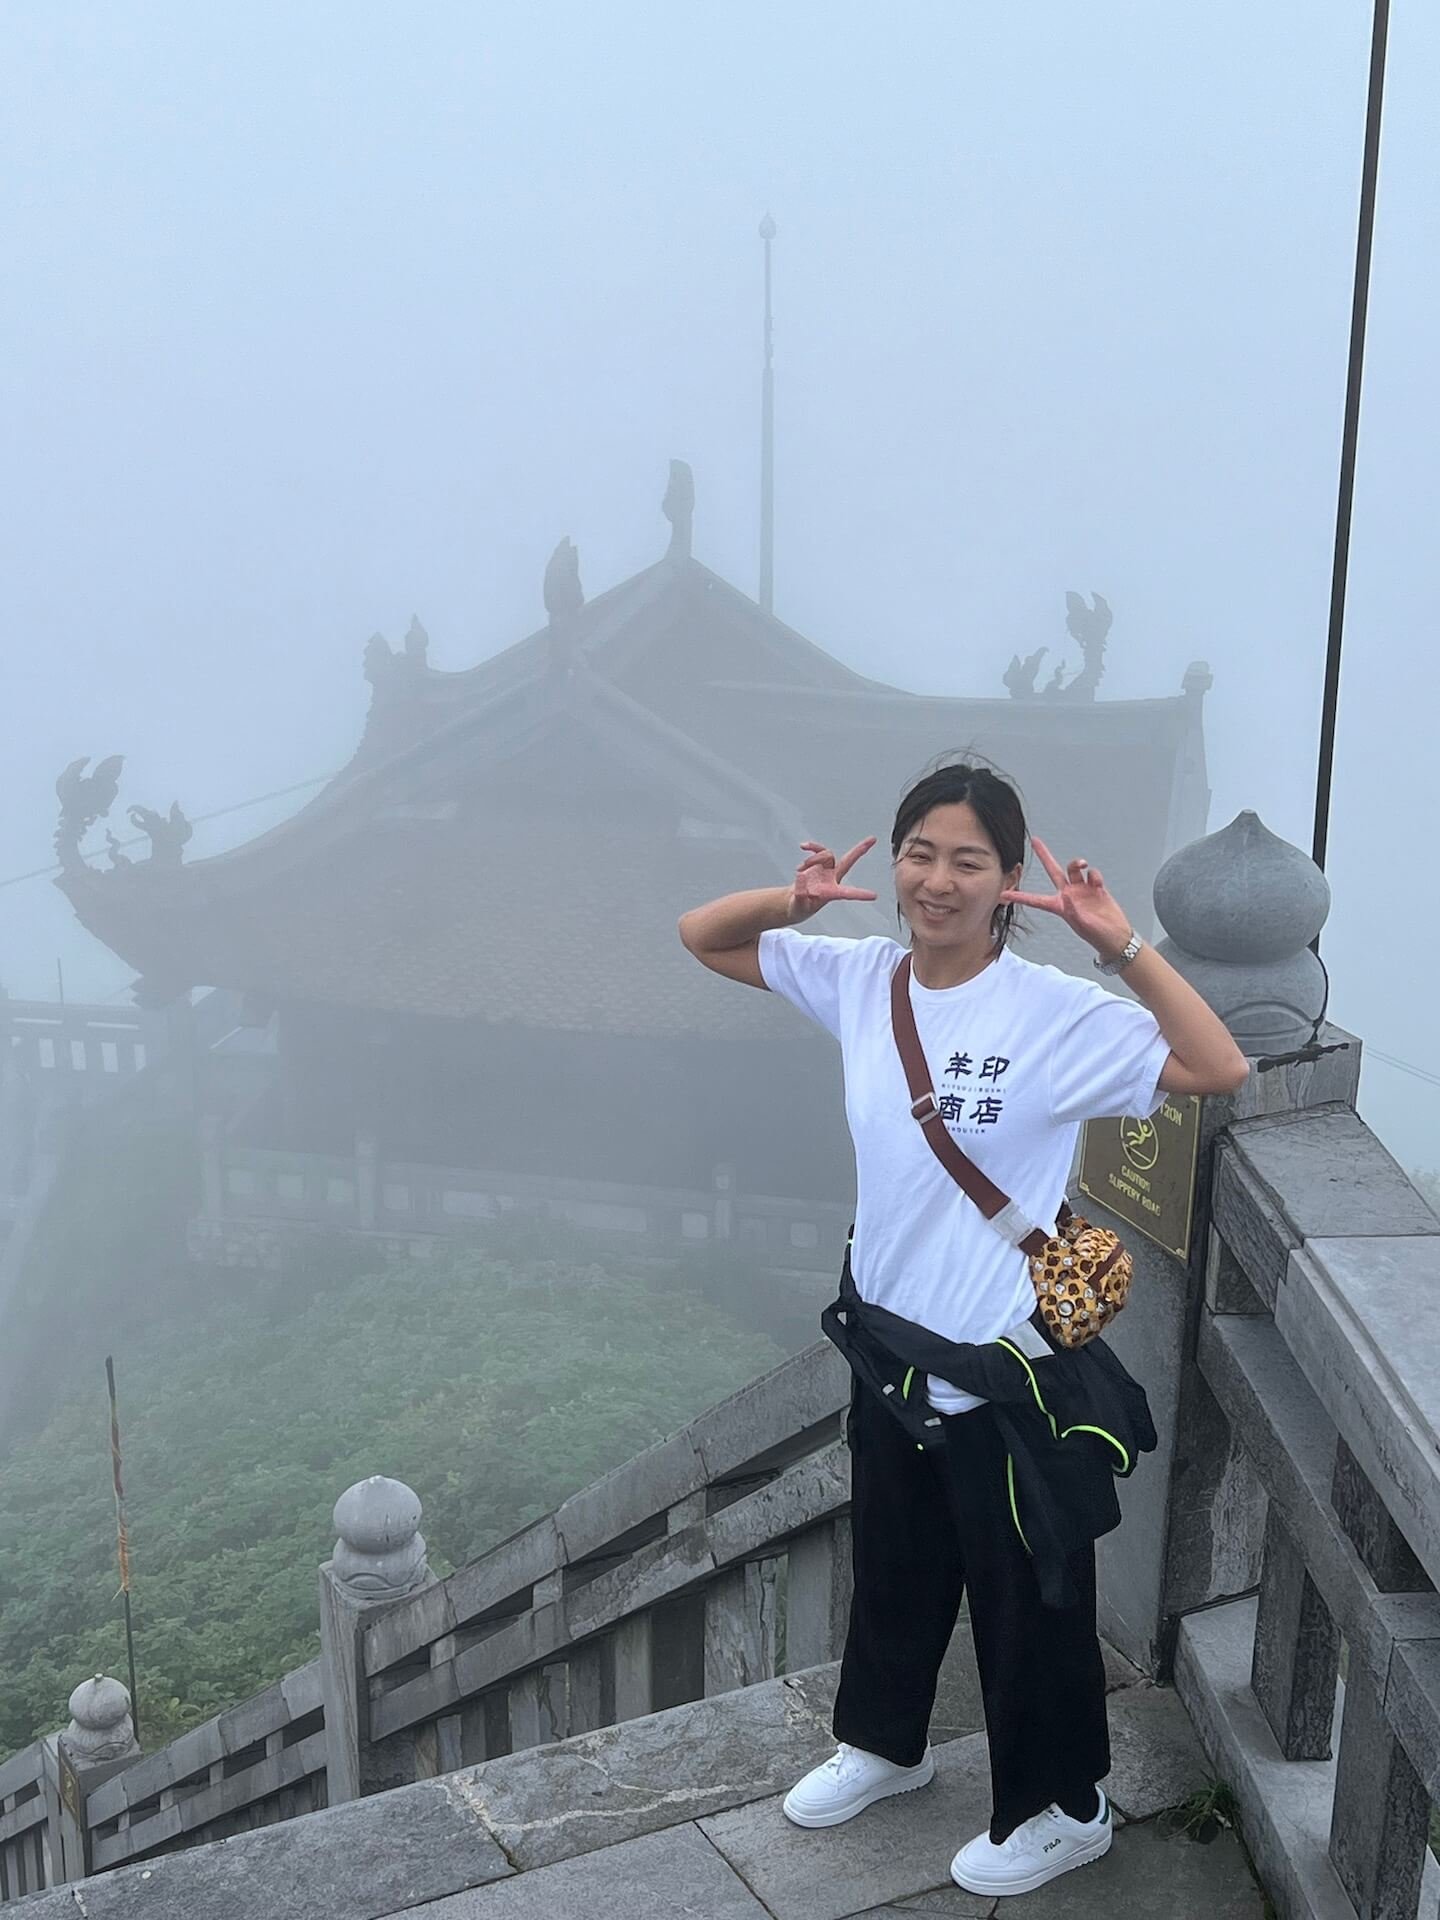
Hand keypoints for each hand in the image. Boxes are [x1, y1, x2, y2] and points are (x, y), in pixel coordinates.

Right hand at [787, 837, 878, 922]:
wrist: (794, 901)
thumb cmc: (800, 908)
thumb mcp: (798, 906)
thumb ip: (800, 894)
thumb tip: (802, 876)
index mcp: (831, 893)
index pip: (847, 893)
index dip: (860, 894)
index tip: (874, 896)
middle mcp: (832, 879)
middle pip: (847, 862)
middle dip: (859, 850)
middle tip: (872, 839)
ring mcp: (826, 870)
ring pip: (826, 855)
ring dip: (812, 859)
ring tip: (800, 869)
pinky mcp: (818, 864)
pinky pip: (819, 850)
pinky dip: (812, 847)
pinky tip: (804, 847)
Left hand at [1001, 837, 1132, 959]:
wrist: (1116, 936)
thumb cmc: (1098, 935)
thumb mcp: (1082, 925)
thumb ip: (1073, 911)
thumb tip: (1068, 897)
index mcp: (1059, 906)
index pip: (1035, 900)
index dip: (1019, 896)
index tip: (1003, 893)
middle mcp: (1068, 895)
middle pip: (1053, 871)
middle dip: (1044, 855)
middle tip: (1035, 841)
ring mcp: (1082, 890)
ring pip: (1074, 868)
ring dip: (1077, 863)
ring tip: (1083, 864)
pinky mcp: (1096, 888)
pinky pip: (1092, 874)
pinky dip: (1094, 875)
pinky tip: (1098, 884)